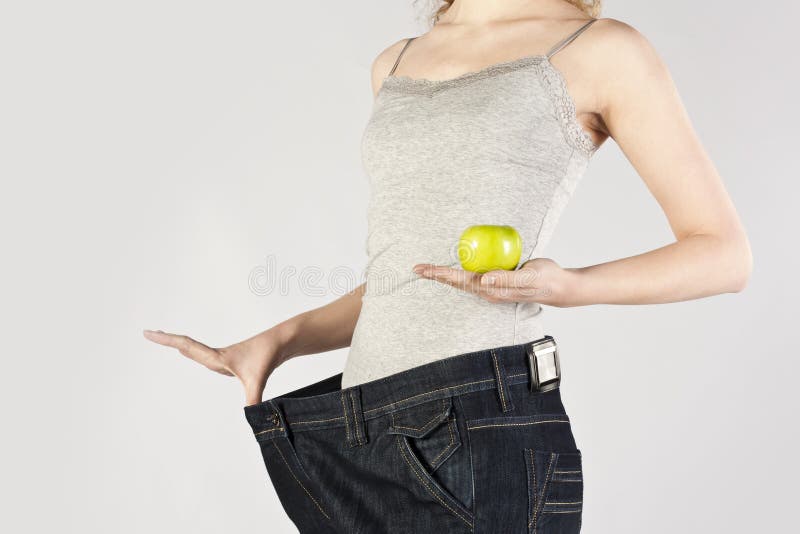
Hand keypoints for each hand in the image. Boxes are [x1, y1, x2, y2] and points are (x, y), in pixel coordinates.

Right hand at [142, 328, 284, 405]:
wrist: (282, 342)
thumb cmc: (269, 355)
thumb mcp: (258, 379)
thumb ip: (253, 399)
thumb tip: (251, 416)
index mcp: (218, 357)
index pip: (187, 346)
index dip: (166, 340)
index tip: (148, 333)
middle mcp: (218, 355)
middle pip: (187, 345)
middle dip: (167, 340)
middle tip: (148, 333)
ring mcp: (224, 357)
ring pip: (196, 349)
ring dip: (180, 345)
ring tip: (165, 339)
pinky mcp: (232, 360)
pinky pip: (206, 355)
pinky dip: (193, 352)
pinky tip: (190, 352)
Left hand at [412, 257, 578, 306]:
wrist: (558, 286)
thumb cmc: (544, 280)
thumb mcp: (527, 278)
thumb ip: (506, 279)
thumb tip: (483, 280)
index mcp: (492, 289)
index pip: (461, 280)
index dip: (441, 274)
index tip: (424, 269)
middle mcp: (487, 290)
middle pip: (456, 282)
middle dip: (436, 275)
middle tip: (417, 267)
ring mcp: (491, 287)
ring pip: (462, 280)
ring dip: (445, 274)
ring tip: (428, 268)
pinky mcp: (495, 282)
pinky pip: (473, 276)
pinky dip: (459, 271)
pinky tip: (454, 265)